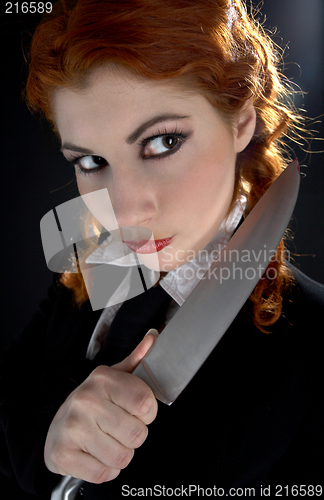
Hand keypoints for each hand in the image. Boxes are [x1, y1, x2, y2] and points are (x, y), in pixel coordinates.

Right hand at [44, 331, 157, 482]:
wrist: (56, 426)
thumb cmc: (93, 402)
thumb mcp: (115, 377)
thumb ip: (138, 359)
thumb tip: (154, 337)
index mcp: (103, 379)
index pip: (145, 403)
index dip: (148, 413)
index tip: (137, 411)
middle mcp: (86, 400)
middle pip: (137, 434)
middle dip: (134, 436)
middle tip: (119, 428)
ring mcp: (72, 427)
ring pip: (122, 457)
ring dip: (121, 454)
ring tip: (107, 441)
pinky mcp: (63, 454)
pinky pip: (104, 474)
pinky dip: (105, 470)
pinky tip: (96, 454)